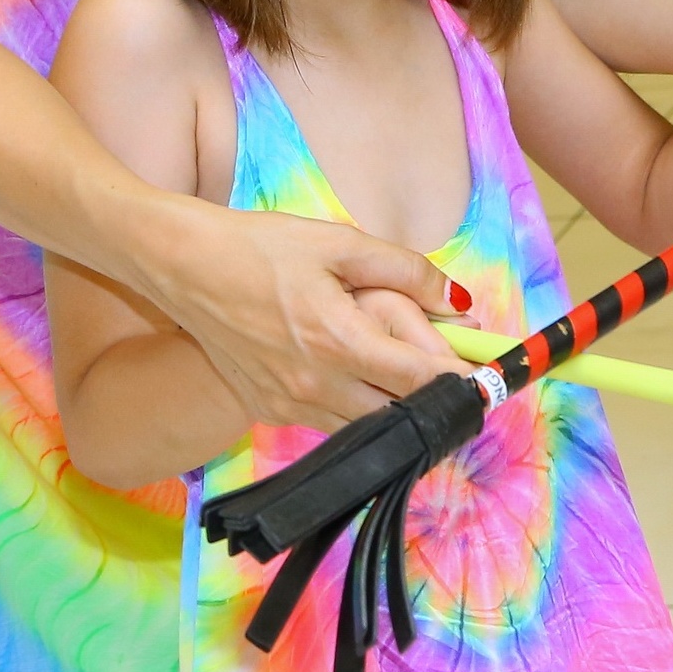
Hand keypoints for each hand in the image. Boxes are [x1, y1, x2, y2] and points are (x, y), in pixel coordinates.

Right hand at [140, 201, 468, 431]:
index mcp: (340, 340)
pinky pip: (326, 424)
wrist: (182, 265)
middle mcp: (316, 384)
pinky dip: (352, 410)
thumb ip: (405, 271)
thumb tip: (459, 300)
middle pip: (398, 417)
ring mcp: (287, 404)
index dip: (462, 385)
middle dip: (430, 404)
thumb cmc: (261, 246)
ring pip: (363, 429)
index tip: (490, 383)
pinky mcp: (265, 410)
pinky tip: (357, 380)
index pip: (422, 381)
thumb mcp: (339, 243)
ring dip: (392, 411)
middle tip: (453, 385)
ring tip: (409, 383)